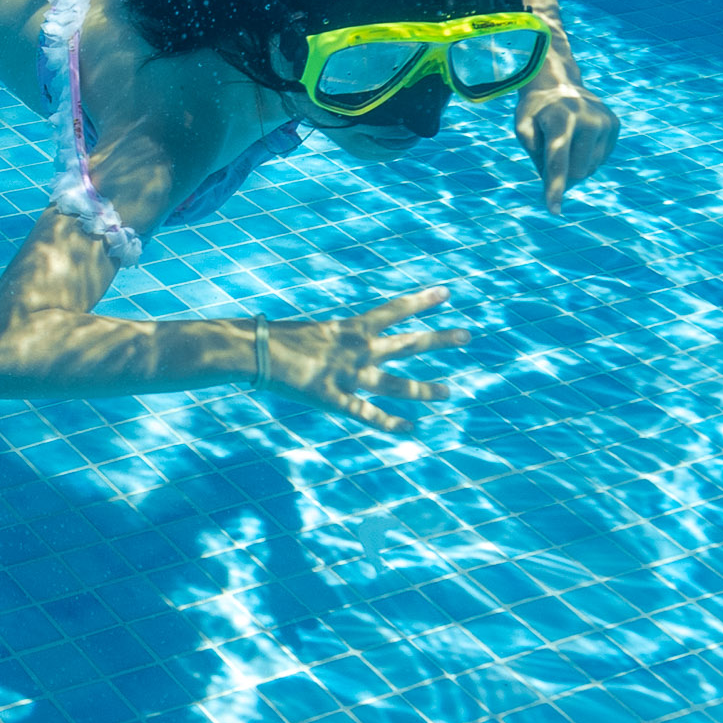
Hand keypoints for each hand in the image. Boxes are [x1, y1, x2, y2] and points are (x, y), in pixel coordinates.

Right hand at [251, 290, 469, 431]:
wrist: (254, 350)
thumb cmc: (274, 338)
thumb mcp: (310, 332)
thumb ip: (329, 340)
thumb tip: (330, 343)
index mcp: (349, 328)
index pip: (394, 310)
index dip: (421, 301)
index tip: (446, 292)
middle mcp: (357, 350)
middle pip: (407, 343)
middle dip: (438, 339)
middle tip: (468, 336)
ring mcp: (348, 375)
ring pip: (395, 383)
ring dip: (424, 389)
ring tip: (450, 392)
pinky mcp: (334, 399)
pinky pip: (367, 414)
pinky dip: (390, 423)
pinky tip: (411, 429)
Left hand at [517, 84, 619, 209]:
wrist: (557, 81)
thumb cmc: (535, 109)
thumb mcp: (522, 125)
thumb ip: (534, 153)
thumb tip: (554, 181)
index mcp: (561, 119)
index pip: (558, 161)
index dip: (555, 187)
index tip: (553, 210)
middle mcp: (589, 120)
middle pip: (577, 172)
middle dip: (562, 174)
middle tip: (549, 151)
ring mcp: (606, 122)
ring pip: (590, 169)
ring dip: (574, 164)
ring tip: (565, 139)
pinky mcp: (615, 125)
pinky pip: (600, 160)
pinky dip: (586, 156)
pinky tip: (578, 137)